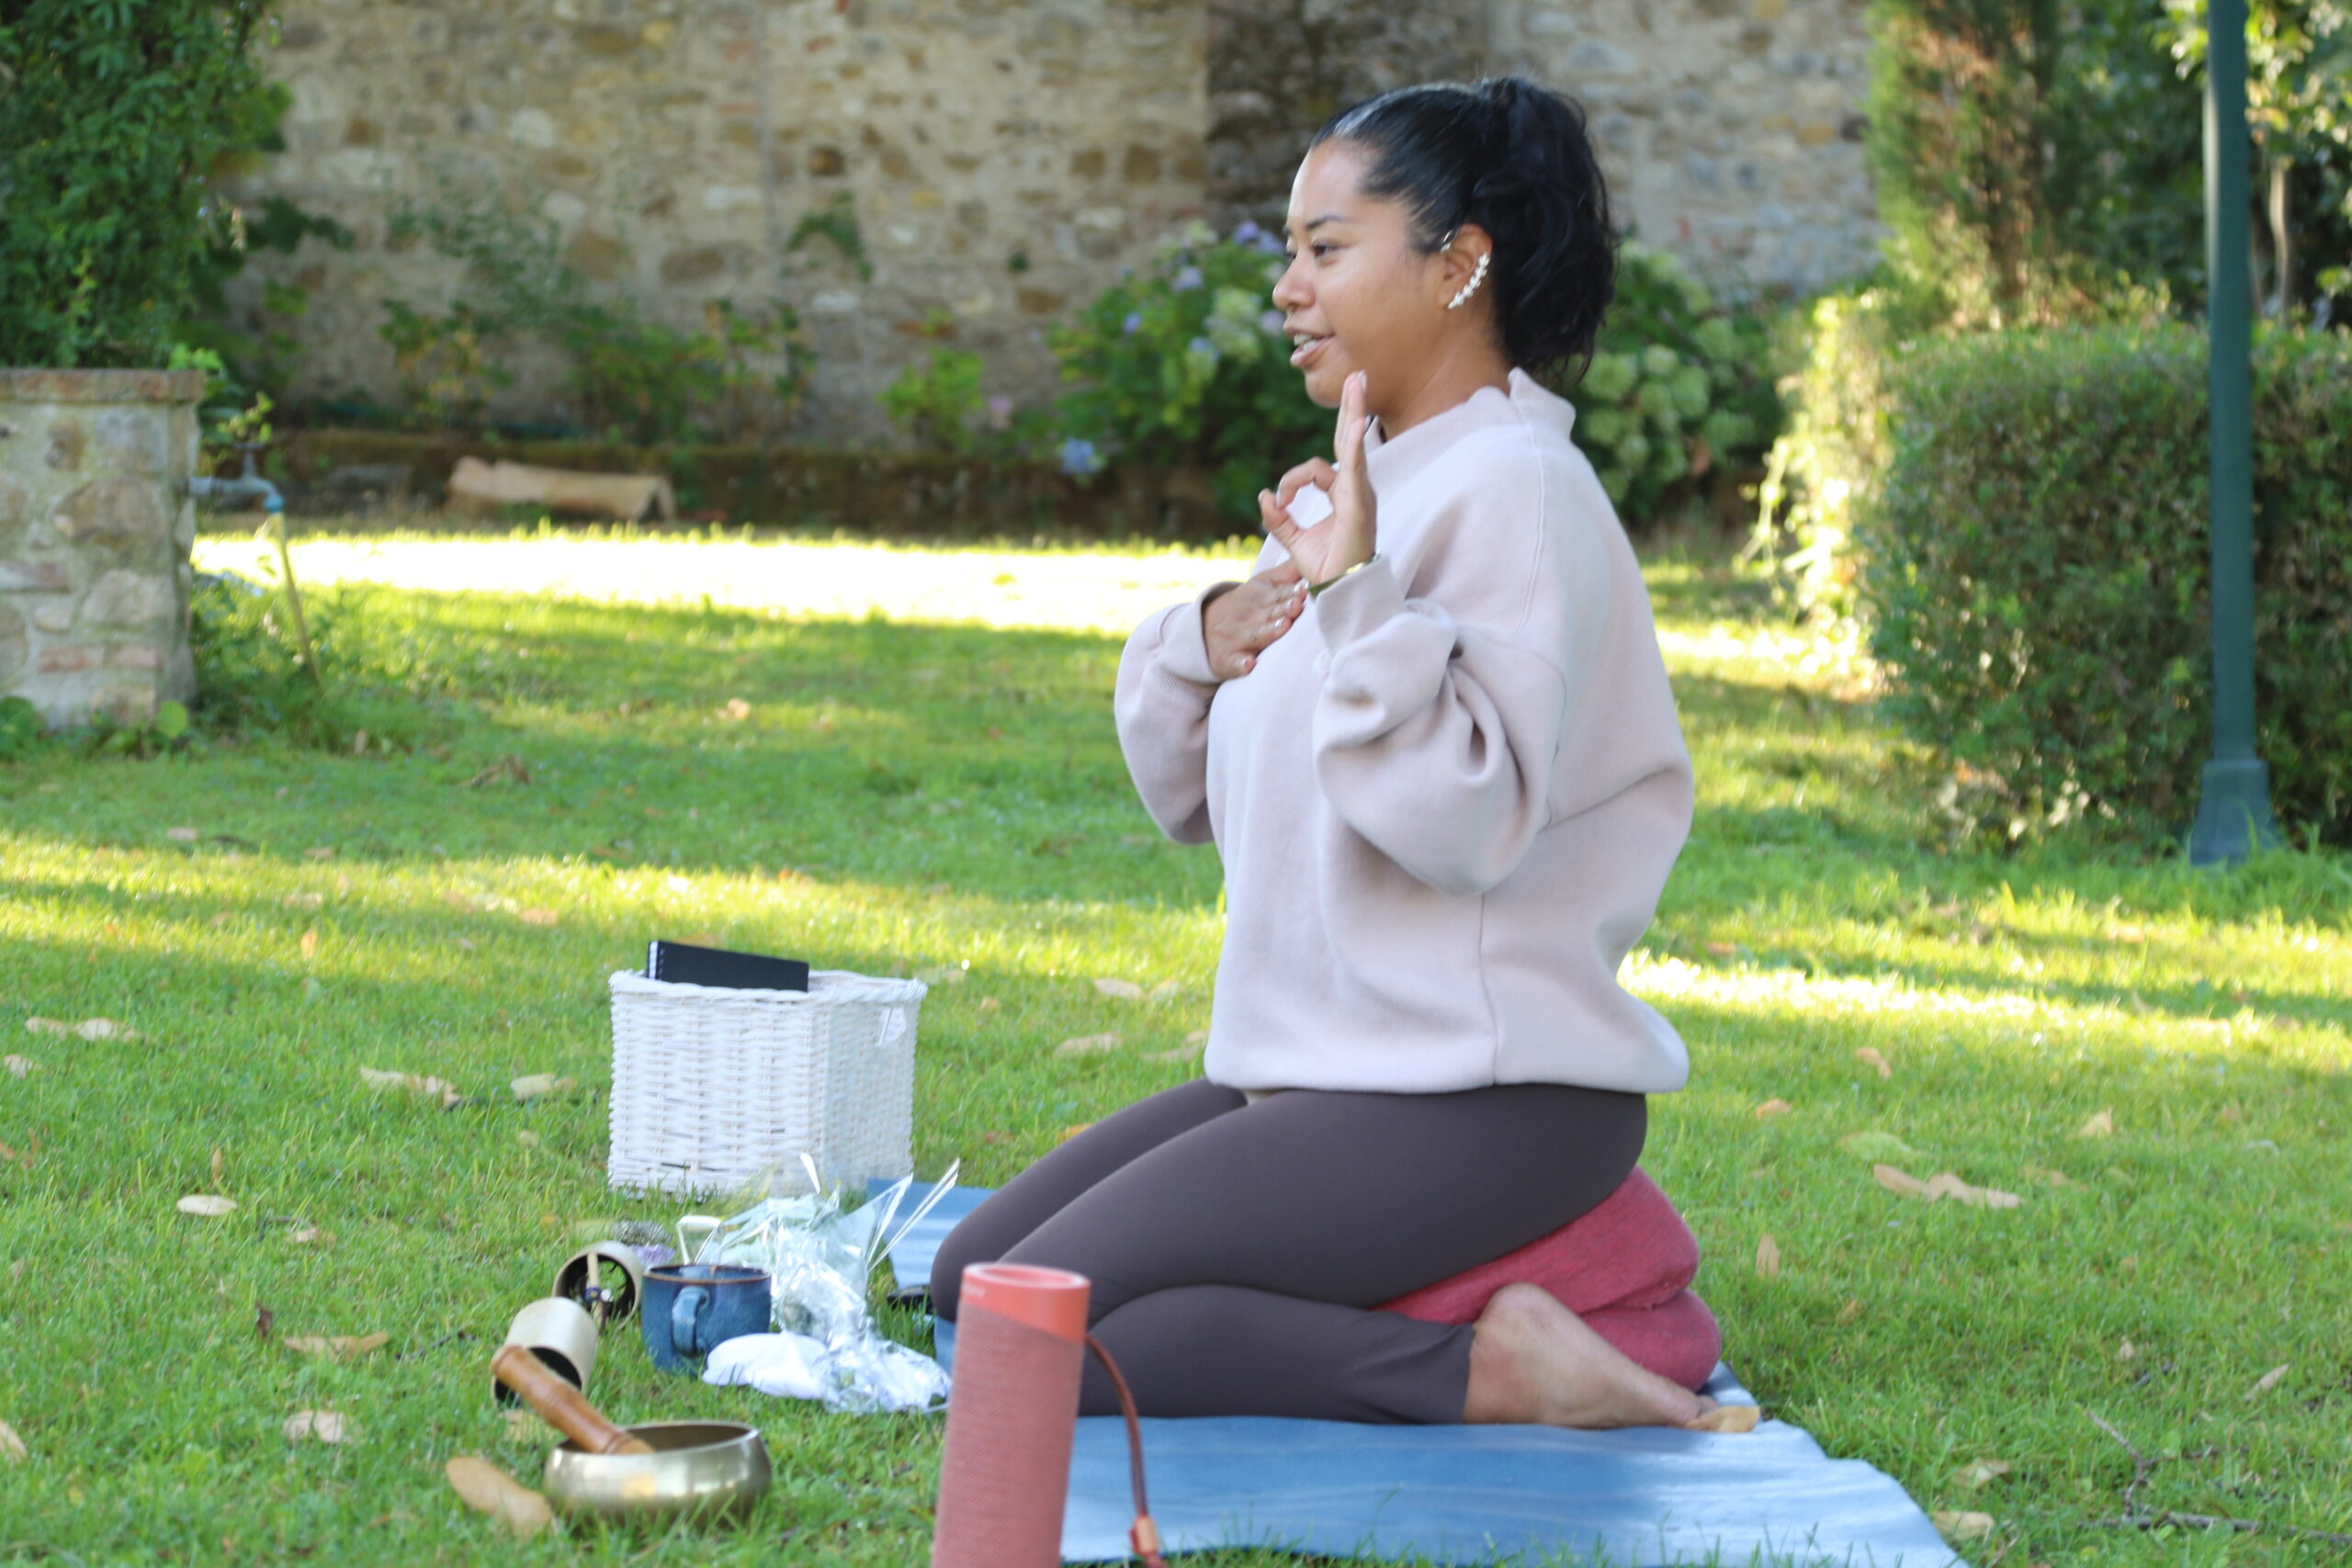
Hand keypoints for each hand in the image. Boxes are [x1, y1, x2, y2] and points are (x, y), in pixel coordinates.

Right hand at [1201, 560, 1306, 679]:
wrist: (1203, 628)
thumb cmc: (1245, 606)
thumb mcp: (1260, 585)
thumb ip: (1286, 574)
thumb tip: (1309, 557)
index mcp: (1259, 599)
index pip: (1277, 595)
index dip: (1290, 593)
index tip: (1303, 590)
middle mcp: (1249, 618)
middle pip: (1269, 613)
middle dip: (1283, 610)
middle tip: (1297, 606)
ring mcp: (1238, 638)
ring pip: (1256, 635)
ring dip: (1269, 632)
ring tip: (1283, 627)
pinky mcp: (1228, 659)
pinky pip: (1234, 663)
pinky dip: (1241, 665)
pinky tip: (1249, 665)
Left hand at [1260, 370, 1375, 586]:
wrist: (1342, 594)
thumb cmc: (1327, 569)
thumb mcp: (1294, 540)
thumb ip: (1278, 518)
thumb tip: (1264, 495)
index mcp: (1342, 495)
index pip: (1316, 469)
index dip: (1291, 481)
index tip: (1279, 503)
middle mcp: (1356, 490)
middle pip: (1350, 440)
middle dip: (1351, 408)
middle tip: (1357, 376)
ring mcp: (1360, 495)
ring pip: (1354, 446)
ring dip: (1355, 412)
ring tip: (1359, 382)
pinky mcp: (1359, 505)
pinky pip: (1356, 469)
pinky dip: (1356, 446)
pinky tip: (1357, 423)